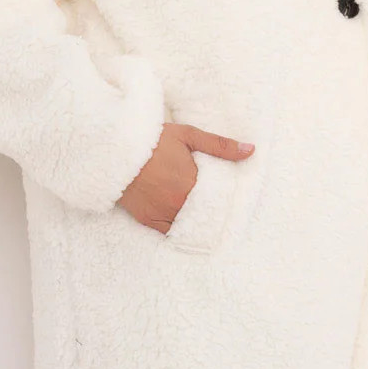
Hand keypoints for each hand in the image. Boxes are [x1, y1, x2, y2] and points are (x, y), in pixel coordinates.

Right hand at [117, 122, 254, 233]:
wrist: (117, 150)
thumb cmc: (153, 140)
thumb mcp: (188, 136)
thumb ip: (220, 146)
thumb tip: (251, 151)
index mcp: (193, 184)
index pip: (219, 199)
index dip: (226, 199)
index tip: (232, 198)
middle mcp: (179, 203)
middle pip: (206, 214)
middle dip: (213, 211)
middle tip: (222, 211)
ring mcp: (163, 214)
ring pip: (190, 225)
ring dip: (198, 222)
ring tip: (206, 217)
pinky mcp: (148, 220)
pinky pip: (169, 232)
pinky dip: (180, 230)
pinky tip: (187, 226)